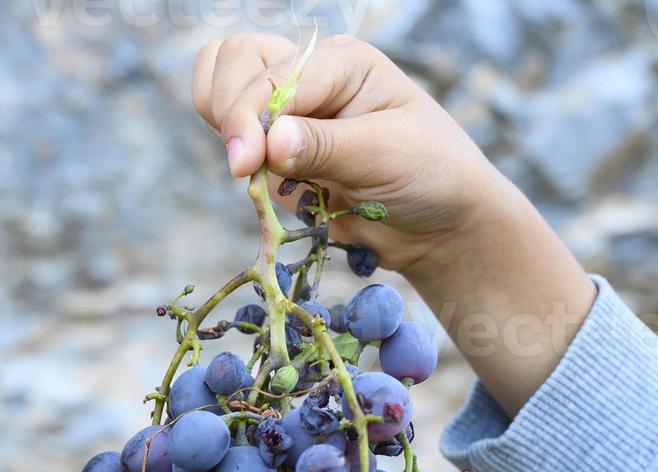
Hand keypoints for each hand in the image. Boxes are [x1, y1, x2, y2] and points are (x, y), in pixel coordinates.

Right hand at [190, 33, 591, 408]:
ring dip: (224, 126)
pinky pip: (224, 130)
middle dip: (232, 113)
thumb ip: (324, 146)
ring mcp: (288, 109)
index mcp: (342, 62)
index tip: (245, 167)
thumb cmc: (430, 176)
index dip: (248, 117)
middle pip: (235, 61)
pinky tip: (257, 172)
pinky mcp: (272, 145)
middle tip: (249, 166)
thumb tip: (268, 142)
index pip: (270, 74)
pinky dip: (228, 148)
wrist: (437, 225)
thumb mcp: (385, 156)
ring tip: (255, 166)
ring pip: (219, 87)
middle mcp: (311, 76)